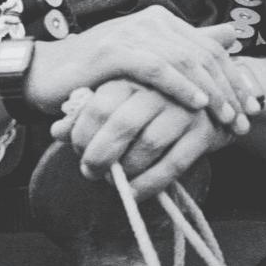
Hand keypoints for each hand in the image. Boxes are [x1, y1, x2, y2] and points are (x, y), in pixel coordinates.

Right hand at [26, 5, 258, 130]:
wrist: (46, 75)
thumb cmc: (96, 74)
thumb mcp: (146, 62)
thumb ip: (186, 47)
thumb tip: (233, 34)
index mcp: (159, 20)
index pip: (208, 46)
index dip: (232, 76)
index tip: (249, 106)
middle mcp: (148, 21)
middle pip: (201, 52)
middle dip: (227, 87)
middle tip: (244, 118)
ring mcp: (130, 33)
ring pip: (183, 60)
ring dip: (210, 91)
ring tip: (226, 116)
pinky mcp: (113, 51)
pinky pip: (155, 68)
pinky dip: (179, 86)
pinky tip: (196, 104)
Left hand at [51, 78, 230, 199]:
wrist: (210, 96)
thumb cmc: (151, 99)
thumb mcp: (118, 97)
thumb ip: (86, 111)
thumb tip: (56, 131)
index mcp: (134, 72)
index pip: (100, 103)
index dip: (83, 132)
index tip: (76, 150)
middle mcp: (159, 87)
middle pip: (121, 124)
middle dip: (99, 154)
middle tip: (88, 171)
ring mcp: (184, 108)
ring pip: (147, 145)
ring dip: (124, 170)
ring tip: (111, 179)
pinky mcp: (203, 132)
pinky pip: (173, 165)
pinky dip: (149, 184)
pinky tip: (133, 193)